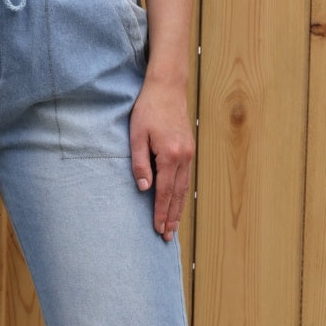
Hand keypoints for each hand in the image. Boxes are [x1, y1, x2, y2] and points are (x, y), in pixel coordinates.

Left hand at [129, 74, 194, 241]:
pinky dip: (181, 195)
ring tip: (173, 228)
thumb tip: (144, 188)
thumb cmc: (148, 109)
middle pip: (177, 195)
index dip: (160, 212)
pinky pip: (185, 179)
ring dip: (178, 210)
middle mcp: (183, 157)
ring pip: (183, 188)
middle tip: (167, 237)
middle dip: (171, 217)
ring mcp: (188, 154)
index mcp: (169, 155)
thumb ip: (140, 163)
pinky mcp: (188, 150)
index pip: (164, 192)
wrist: (167, 87)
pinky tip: (177, 204)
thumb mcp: (136, 135)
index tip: (157, 229)